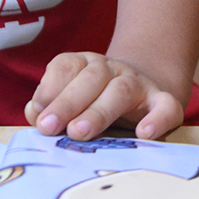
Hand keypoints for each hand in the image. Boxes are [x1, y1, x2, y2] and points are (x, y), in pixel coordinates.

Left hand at [24, 52, 187, 141]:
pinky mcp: (164, 102)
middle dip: (67, 102)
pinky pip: (166, 107)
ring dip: (98, 112)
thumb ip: (52, 106)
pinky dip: (157, 119)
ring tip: (78, 133)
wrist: (146, 94)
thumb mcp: (73, 102)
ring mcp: (140, 84)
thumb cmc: (98, 104)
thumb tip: (33, 112)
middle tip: (50, 127)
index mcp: (85, 65)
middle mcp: (112, 70)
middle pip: (90, 79)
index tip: (37, 111)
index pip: (66, 66)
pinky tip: (145, 134)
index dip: (50, 87)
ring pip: (121, 91)